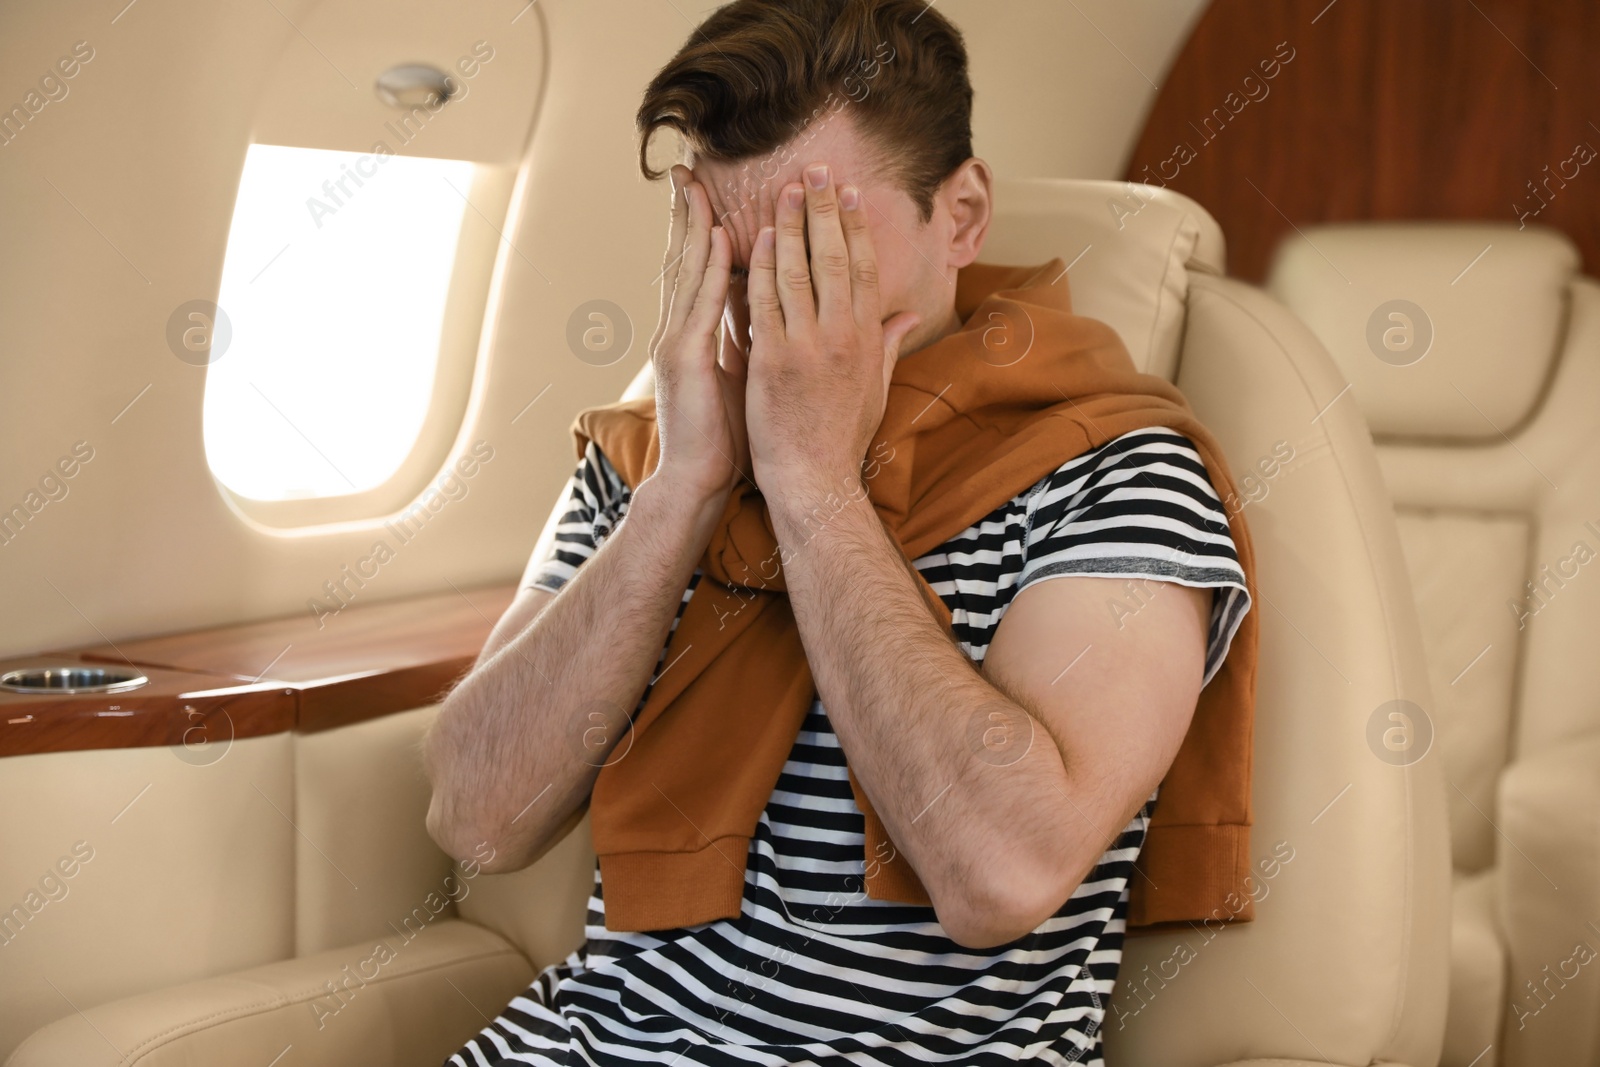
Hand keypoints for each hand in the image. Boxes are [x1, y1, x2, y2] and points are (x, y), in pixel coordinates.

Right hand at [647, 164, 749, 506]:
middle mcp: (678, 331)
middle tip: (688, 170)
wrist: (698, 482)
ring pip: (685, 272)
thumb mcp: (741, 374)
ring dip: (694, 226)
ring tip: (696, 185)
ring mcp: (676, 342)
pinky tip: (718, 238)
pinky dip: (709, 268)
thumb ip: (745, 336)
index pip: (695, 272)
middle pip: (682, 261)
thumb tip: (764, 308)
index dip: (699, 230)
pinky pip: (700, 304)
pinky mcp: (685, 359)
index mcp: (691, 335)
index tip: (706, 192)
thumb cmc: (724, 435)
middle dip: (685, 214)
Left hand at [744, 163, 919, 504]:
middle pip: (836, 258)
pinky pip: (763, 302)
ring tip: (783, 190)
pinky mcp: (772, 361)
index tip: (848, 192)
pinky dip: (758, 267)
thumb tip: (907, 315)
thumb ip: (889, 344)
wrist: (815, 479)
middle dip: (824, 210)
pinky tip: (752, 238)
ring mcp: (807, 347)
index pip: (866, 268)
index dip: (857, 226)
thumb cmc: (842, 437)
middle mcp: (843, 337)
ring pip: (798, 272)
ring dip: (789, 226)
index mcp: (868, 339)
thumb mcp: (876, 387)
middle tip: (815, 170)